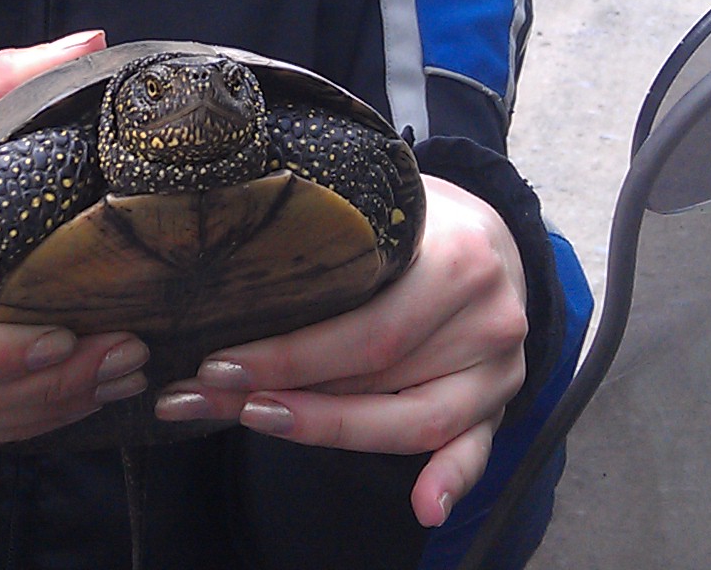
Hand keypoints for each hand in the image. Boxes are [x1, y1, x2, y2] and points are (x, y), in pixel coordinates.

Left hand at [152, 176, 527, 526]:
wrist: (492, 233)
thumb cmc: (420, 219)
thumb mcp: (385, 204)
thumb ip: (335, 236)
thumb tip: (232, 272)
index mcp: (460, 259)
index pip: (366, 329)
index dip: (289, 355)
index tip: (218, 365)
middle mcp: (488, 318)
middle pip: (378, 378)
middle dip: (287, 394)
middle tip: (211, 397)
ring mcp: (499, 369)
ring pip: (411, 421)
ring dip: (328, 431)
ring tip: (259, 422)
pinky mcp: (499, 403)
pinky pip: (475, 449)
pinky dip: (450, 479)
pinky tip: (423, 507)